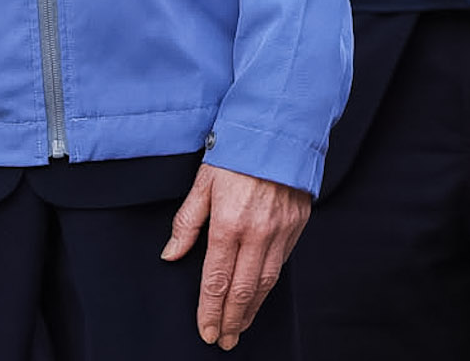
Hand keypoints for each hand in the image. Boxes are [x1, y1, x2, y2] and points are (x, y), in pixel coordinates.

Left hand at [162, 164, 310, 349]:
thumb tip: (171, 254)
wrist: (280, 129)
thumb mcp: (202, 183)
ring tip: (241, 326)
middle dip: (232, 320)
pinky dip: (269, 285)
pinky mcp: (297, 224)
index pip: (217, 280)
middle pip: (244, 290)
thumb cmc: (238, 150)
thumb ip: (186, 223)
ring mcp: (281, 230)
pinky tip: (260, 295)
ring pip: (266, 282)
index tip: (206, 331)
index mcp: (229, 222)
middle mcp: (258, 231)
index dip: (210, 311)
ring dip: (253, 310)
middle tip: (224, 341)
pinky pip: (282, 263)